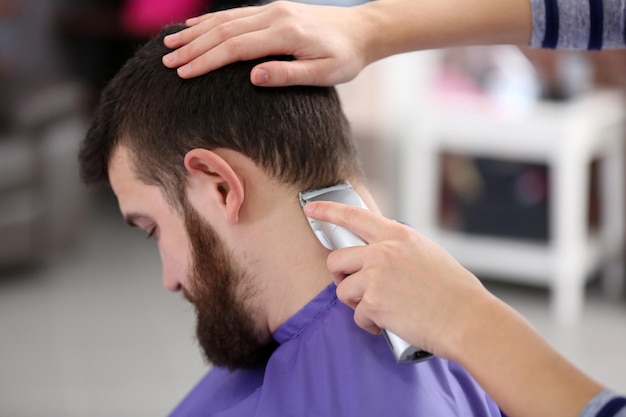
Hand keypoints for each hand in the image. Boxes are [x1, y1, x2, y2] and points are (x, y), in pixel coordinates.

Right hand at [161, 1, 370, 85]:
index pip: (236, 47)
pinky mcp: (273, 10)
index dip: (207, 61)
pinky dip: (212, 21)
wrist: (361, 31)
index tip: (184, 73)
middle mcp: (274, 16)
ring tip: (170, 44)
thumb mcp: (324, 74)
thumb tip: (253, 76)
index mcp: (285, 34)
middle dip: (193, 47)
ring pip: (226, 19)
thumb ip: (289, 75)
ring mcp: (272, 9)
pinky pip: (236, 14)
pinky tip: (194, 27)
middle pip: (224, 30)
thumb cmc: (344, 58)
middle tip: (167, 62)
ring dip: (196, 32)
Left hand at [303, 200, 490, 358]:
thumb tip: (379, 254)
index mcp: (398, 236)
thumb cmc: (454, 292)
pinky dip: (369, 324)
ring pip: (343, 289)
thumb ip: (398, 250)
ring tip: (380, 310)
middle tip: (354, 288)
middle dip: (339, 275)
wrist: (467, 320)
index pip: (354, 216)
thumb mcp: (427, 254)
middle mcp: (383, 252)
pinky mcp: (373, 303)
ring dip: (356, 303)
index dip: (328, 210)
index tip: (311, 208)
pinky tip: (388, 324)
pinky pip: (357, 315)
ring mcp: (376, 277)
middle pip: (337, 259)